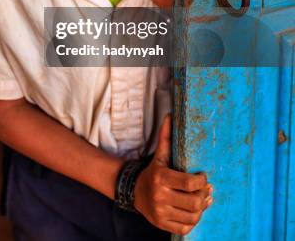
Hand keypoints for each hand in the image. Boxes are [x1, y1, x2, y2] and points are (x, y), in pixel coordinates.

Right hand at [134, 114, 212, 234]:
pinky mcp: (162, 225)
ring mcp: (161, 213)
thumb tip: (170, 115)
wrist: (136, 192)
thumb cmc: (154, 172)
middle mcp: (160, 196)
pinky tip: (195, 211)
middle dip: (204, 195)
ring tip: (204, 199)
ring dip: (202, 208)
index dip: (201, 181)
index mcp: (161, 178)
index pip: (188, 183)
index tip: (203, 176)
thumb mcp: (160, 155)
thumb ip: (166, 137)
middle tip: (207, 189)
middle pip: (193, 202)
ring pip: (192, 216)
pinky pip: (186, 227)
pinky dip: (194, 220)